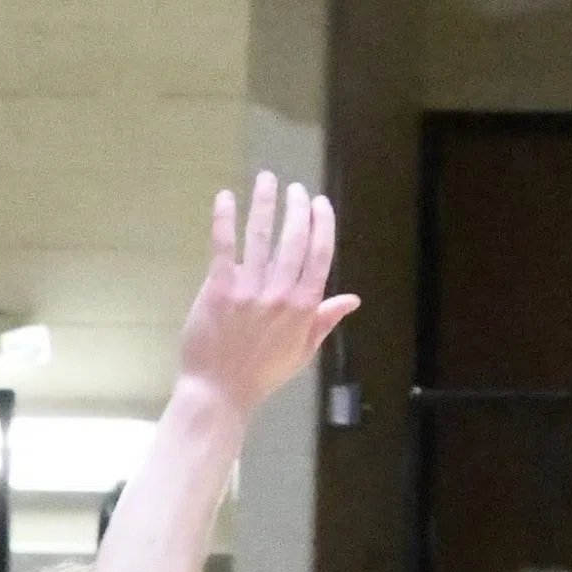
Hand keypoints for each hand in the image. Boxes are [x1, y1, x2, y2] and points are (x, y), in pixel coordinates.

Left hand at [167, 172, 360, 429]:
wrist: (219, 392)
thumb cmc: (262, 374)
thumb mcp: (302, 351)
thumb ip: (324, 320)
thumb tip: (352, 298)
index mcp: (304, 307)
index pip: (320, 254)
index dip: (322, 224)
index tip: (320, 204)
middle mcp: (280, 293)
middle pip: (294, 239)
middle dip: (297, 208)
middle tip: (295, 189)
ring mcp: (249, 290)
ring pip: (261, 236)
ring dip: (265, 202)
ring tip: (267, 179)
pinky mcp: (219, 289)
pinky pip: (224, 246)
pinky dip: (224, 219)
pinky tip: (226, 196)